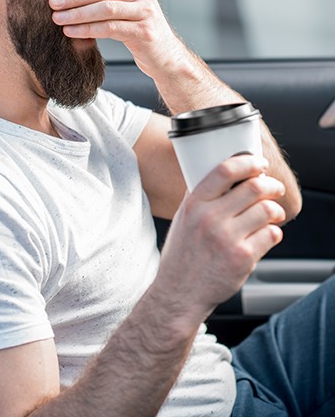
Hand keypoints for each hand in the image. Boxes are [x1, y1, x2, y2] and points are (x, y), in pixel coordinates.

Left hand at [49, 0, 179, 79]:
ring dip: (77, 13)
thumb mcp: (128, 1)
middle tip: (53, 2)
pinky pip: (110, 28)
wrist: (163, 54)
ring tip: (57, 18)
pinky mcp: (143, 32)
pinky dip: (87, 29)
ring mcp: (145, 12)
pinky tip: (71, 31)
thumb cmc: (138, 26)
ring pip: (105, 9)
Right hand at [158, 154, 285, 325]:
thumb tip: (224, 174)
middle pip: (253, 187)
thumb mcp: (183, 218)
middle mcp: (210, 218)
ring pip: (267, 210)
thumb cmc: (182, 254)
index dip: (248, 162)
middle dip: (271, 185)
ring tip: (272, 213)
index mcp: (194, 204)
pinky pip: (271, 234)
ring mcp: (227, 239)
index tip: (258, 164)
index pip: (225, 171)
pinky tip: (265, 234)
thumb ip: (201, 197)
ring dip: (276, 209)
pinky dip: (273, 231)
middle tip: (274, 188)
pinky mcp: (243, 258)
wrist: (179, 292)